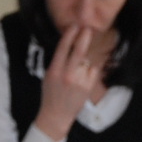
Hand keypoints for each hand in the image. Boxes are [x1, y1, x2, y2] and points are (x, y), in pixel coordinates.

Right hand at [32, 24, 108, 140]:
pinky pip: (92, 70)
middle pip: (78, 52)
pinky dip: (90, 71)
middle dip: (83, 38)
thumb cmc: (51, 94)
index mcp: (54, 70)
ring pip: (86, 62)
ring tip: (76, 76)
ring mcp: (79, 81)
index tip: (74, 26)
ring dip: (83, 63)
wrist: (56, 115)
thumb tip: (69, 45)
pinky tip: (83, 80)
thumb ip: (58, 62)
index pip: (62, 49)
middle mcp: (67, 75)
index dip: (69, 36)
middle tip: (87, 29)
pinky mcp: (88, 87)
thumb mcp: (49, 76)